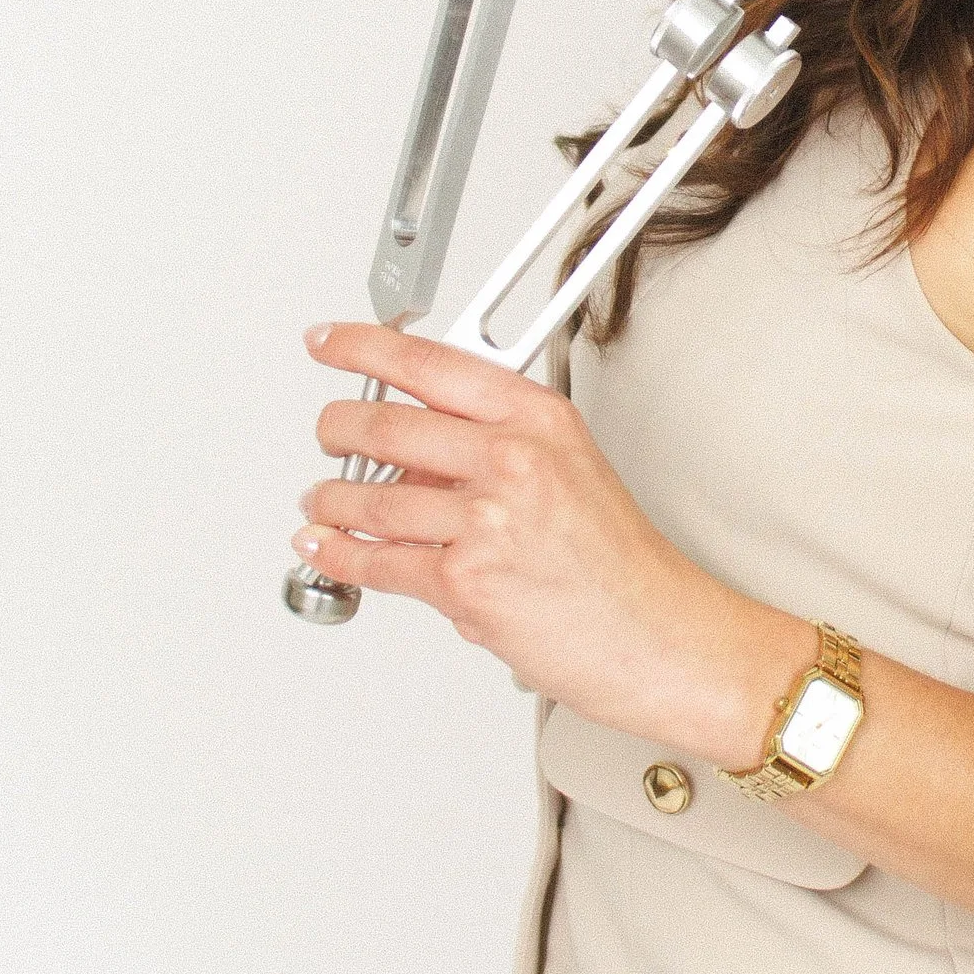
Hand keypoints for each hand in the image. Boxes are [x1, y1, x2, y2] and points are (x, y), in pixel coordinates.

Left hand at [293, 321, 808, 764]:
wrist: (653, 631)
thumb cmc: (617, 560)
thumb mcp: (568, 467)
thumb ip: (493, 445)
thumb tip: (418, 446)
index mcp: (538, 416)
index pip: (432, 362)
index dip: (364, 346)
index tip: (331, 341)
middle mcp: (513, 457)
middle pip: (387, 424)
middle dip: (337, 429)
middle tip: (326, 430)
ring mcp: (487, 519)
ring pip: (372, 498)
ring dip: (331, 500)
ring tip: (320, 499)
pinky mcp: (465, 581)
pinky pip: (378, 563)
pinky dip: (339, 555)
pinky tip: (326, 546)